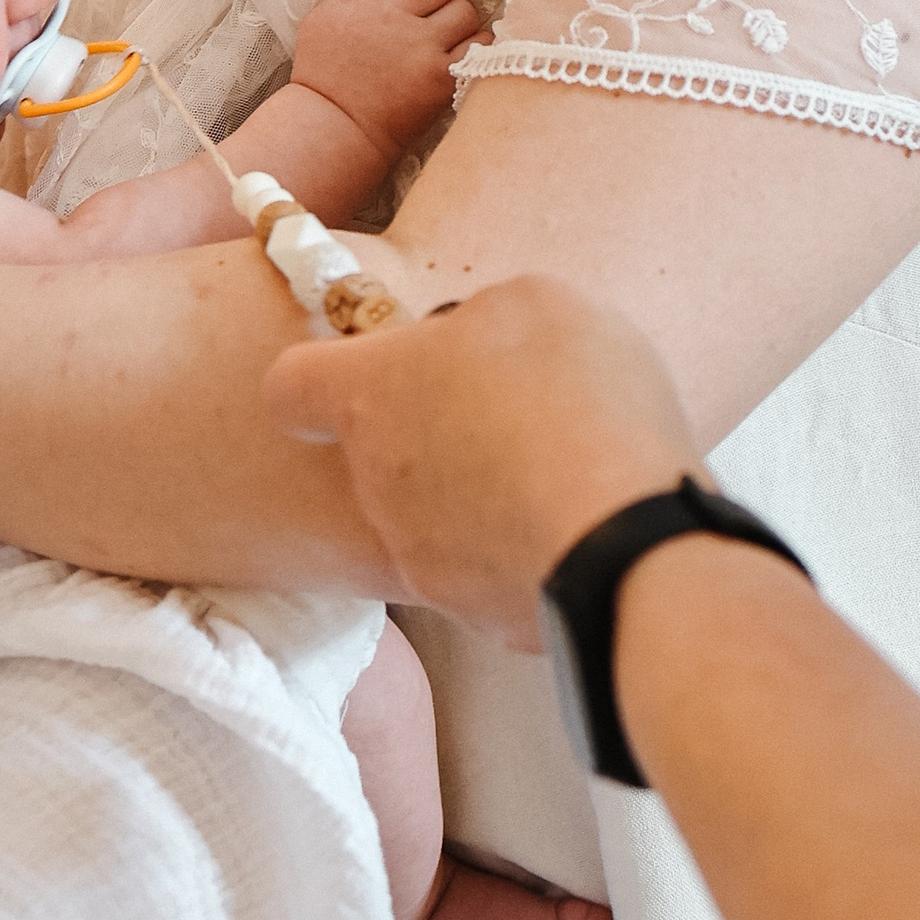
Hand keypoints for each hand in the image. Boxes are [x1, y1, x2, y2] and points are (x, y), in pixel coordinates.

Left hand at [261, 277, 704, 647]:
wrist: (627, 546)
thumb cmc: (573, 400)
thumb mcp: (534, 304)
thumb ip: (482, 318)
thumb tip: (477, 343)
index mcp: (370, 393)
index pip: (292, 387)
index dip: (325, 374)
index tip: (371, 368)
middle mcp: (376, 481)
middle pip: (382, 447)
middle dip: (436, 428)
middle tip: (513, 411)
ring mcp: (420, 557)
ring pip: (436, 512)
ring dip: (483, 490)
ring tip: (562, 472)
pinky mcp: (476, 615)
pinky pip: (489, 569)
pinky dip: (522, 548)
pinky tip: (580, 527)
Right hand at [289, 0, 487, 162]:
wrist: (336, 127)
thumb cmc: (325, 77)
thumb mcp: (321, 22)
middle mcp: (389, 15)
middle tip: (425, 14)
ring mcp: (418, 46)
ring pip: (463, 8)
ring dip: (456, 20)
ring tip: (442, 38)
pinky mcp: (441, 75)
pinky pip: (479, 42)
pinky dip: (472, 46)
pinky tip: (457, 55)